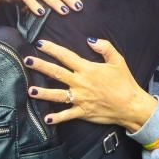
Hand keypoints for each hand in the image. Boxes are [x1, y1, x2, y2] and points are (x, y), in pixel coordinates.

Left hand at [25, 38, 157, 131]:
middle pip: (56, 73)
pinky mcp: (83, 112)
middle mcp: (81, 83)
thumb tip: (90, 39)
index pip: (66, 56)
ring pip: (57, 95)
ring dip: (43, 93)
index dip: (52, 49)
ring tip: (30, 90)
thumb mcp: (118, 60)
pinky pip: (67, 115)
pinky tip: (47, 119)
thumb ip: (105, 47)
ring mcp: (80, 98)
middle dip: (40, 66)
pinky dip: (57, 118)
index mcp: (88, 69)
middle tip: (27, 61)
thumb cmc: (125, 82)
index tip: (40, 44)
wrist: (131, 105)